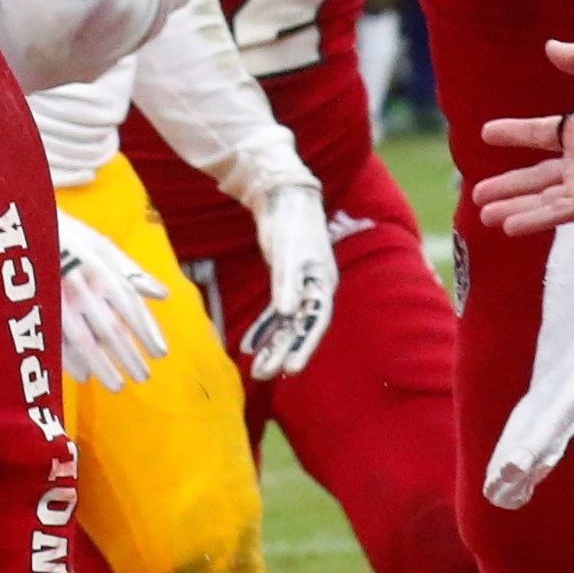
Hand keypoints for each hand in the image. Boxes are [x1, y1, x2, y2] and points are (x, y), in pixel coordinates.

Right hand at [55, 208, 169, 391]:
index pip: (132, 307)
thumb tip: (163, 294)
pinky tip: (85, 377)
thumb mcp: (100, 244)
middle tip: (143, 377)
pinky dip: (72, 364)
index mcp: (101, 271)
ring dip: (104, 368)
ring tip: (118, 386)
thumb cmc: (66, 235)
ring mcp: (58, 303)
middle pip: (112, 331)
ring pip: (86, 343)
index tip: (160, 354)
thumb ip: (131, 272)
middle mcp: (83, 290)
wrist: (18, 229)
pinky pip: (57, 344)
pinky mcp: (37, 311)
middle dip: (129, 357)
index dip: (148, 332)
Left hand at [240, 183, 338, 378]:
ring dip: (273, 345)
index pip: (314, 322)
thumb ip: (288, 283)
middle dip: (284, 352)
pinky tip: (251, 344)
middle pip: (300, 328)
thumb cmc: (292, 223)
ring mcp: (300, 288)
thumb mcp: (289, 253)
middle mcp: (314, 290)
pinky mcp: (284, 282)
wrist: (285, 197)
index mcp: (323, 284)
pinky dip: (264, 327)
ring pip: (287, 323)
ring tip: (259, 371)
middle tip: (266, 375)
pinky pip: (275, 312)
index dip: (303, 346)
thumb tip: (285, 314)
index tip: (291, 368)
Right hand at [470, 41, 573, 234]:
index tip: (487, 133)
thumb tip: (551, 47)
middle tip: (479, 194)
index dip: (515, 134)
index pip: (542, 134)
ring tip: (485, 215)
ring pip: (542, 200)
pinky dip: (533, 219)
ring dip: (513, 207)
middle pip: (537, 178)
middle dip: (508, 186)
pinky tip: (509, 226)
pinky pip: (558, 212)